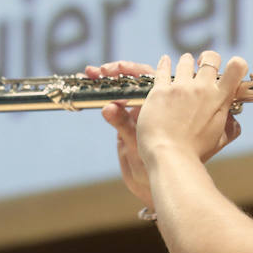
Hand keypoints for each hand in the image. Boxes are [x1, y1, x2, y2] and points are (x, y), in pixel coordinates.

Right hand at [85, 60, 157, 208]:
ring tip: (89, 74)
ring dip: (108, 80)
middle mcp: (154, 107)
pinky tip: (91, 91)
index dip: (128, 70)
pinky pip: (118, 106)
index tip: (109, 69)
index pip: (147, 78)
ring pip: (126, 91)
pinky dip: (104, 96)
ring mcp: (141, 115)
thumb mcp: (138, 144)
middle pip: (135, 80)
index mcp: (163, 106)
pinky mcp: (129, 125)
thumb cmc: (158, 165)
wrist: (159, 183)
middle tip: (95, 71)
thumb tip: (108, 107)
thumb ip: (123, 125)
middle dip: (115, 72)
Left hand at [135, 51, 248, 168]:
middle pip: (211, 58)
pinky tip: (165, 60)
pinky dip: (165, 63)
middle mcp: (202, 88)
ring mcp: (180, 88)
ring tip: (185, 63)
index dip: (236, 63)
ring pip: (186, 60)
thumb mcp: (220, 140)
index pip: (237, 67)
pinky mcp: (160, 90)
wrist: (169, 155)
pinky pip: (163, 69)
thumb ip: (231, 127)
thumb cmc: (195, 152)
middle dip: (209, 59)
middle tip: (203, 64)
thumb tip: (235, 121)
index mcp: (219, 99)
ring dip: (187, 61)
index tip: (229, 69)